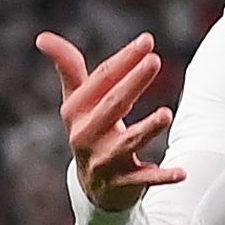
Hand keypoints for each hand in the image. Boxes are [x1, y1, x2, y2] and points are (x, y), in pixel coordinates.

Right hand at [38, 31, 183, 211]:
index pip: (101, 80)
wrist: (92, 187)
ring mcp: (104, 160)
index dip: (124, 60)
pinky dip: (162, 177)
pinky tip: (183, 173)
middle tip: (155, 61)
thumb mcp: (77, 102)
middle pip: (113, 105)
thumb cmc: (91, 131)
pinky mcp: (123, 184)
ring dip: (147, 129)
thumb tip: (42, 37)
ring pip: (128, 143)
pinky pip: (144, 180)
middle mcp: (86, 134)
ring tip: (167, 114)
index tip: (147, 40)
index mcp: (76, 111)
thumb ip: (68, 68)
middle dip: (133, 82)